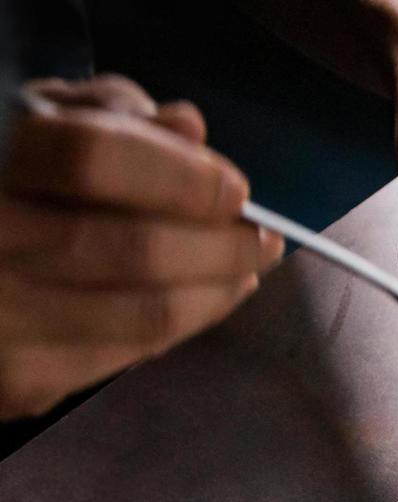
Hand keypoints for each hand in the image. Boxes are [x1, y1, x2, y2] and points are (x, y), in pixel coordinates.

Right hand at [0, 76, 281, 419]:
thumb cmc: (3, 183)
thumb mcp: (34, 126)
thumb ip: (105, 118)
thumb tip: (188, 129)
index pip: (94, 159)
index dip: (179, 177)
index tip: (235, 190)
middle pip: (135, 249)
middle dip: (221, 248)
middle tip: (264, 241)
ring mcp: (1, 318)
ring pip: (145, 314)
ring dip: (215, 294)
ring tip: (244, 273)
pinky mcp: (18, 381)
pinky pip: (126, 356)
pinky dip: (178, 328)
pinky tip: (201, 303)